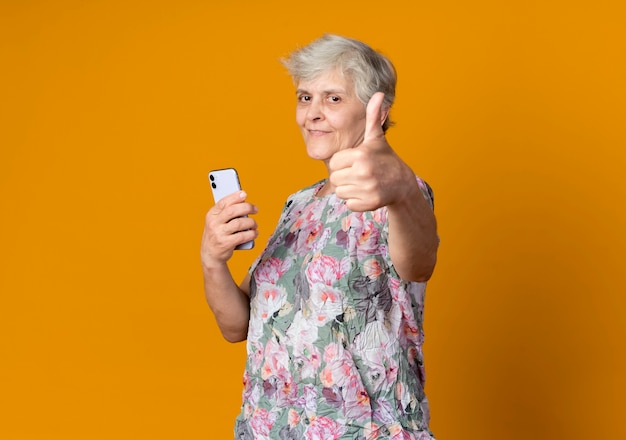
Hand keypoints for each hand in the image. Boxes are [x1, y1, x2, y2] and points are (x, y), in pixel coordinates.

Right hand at [200, 191, 257, 267]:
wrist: (210, 255)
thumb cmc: (217, 235)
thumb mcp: (216, 222)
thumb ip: (226, 212)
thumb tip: (243, 201)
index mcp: (211, 215)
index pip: (223, 202)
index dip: (235, 197)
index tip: (244, 194)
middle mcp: (214, 223)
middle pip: (232, 211)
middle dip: (247, 207)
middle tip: (255, 209)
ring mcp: (219, 234)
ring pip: (239, 223)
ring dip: (251, 222)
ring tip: (254, 224)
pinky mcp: (226, 244)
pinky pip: (242, 236)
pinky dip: (251, 234)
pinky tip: (254, 233)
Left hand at [329, 92, 413, 211]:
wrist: (402, 184)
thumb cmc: (385, 159)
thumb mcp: (376, 138)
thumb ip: (372, 116)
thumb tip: (379, 93)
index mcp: (361, 155)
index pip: (334, 163)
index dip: (343, 163)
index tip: (356, 162)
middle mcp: (363, 172)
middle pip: (335, 178)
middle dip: (344, 177)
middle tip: (359, 174)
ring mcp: (367, 189)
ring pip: (340, 192)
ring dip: (349, 189)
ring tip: (363, 183)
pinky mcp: (369, 203)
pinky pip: (348, 204)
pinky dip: (355, 201)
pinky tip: (366, 193)